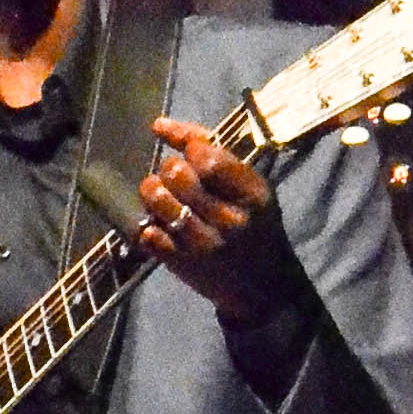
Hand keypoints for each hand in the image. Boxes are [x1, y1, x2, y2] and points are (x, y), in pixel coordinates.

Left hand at [137, 117, 286, 324]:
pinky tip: (162, 223)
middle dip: (169, 168)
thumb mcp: (251, 189)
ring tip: (163, 196)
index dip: (188, 145)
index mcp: (252, 195)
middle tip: (175, 176)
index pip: (207, 157)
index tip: (187, 151)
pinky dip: (149, 222)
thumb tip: (160, 125)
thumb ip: (215, 154)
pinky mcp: (182, 264)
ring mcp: (203, 243)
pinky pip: (148, 231)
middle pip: (177, 174)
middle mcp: (229, 219)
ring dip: (153, 191)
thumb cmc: (255, 227)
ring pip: (158, 199)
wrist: (264, 288)